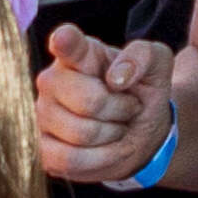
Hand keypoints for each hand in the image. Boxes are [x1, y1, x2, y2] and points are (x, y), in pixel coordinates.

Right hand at [34, 23, 177, 182]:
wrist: (139, 130)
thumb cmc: (141, 91)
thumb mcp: (157, 66)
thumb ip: (144, 57)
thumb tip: (117, 77)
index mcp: (81, 53)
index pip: (68, 43)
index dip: (65, 41)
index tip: (64, 38)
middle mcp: (53, 79)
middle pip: (87, 101)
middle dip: (120, 110)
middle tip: (128, 107)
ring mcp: (42, 113)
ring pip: (80, 133)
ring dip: (112, 135)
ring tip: (116, 126)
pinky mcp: (40, 146)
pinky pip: (68, 159)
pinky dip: (98, 159)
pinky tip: (106, 149)